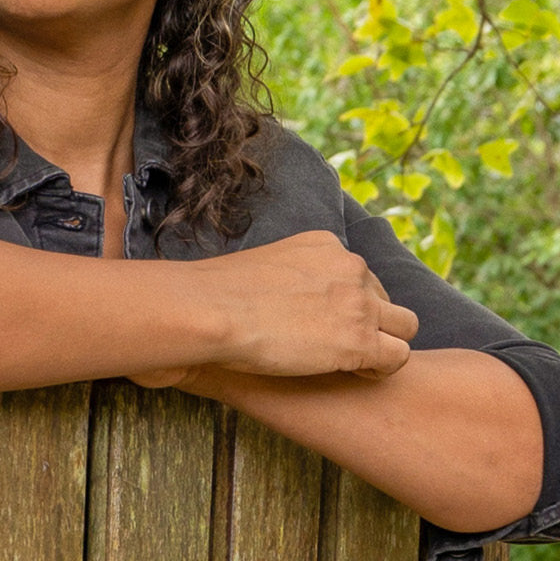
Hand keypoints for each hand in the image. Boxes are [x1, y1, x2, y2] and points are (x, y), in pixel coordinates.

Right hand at [130, 231, 417, 386]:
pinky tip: (350, 373)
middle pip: (383, 298)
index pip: (359, 275)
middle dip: (368, 322)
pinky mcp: (361, 340)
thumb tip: (287, 299)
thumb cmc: (222, 293)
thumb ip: (294, 276)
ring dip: (383, 344)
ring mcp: (359, 303)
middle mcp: (350, 266)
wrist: (213, 310)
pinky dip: (380, 369)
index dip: (345, 303)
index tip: (321, 321)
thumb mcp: (267, 265)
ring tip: (348, 361)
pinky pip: (399, 356)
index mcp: (325, 244)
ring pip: (405, 326)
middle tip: (333, 345)